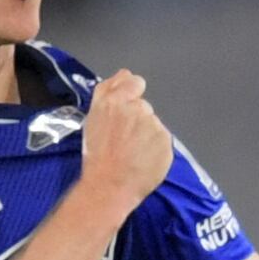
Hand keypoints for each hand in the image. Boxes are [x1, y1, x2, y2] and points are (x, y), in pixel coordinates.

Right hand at [79, 70, 172, 219]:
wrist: (109, 186)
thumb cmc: (96, 156)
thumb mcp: (92, 118)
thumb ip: (108, 92)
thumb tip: (124, 74)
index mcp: (114, 101)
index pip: (133, 82)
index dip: (132, 93)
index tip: (127, 109)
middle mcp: (136, 109)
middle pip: (143, 107)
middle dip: (137, 120)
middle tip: (124, 141)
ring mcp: (153, 125)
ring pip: (153, 125)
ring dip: (146, 136)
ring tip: (131, 154)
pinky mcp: (165, 141)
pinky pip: (162, 142)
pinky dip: (155, 150)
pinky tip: (142, 161)